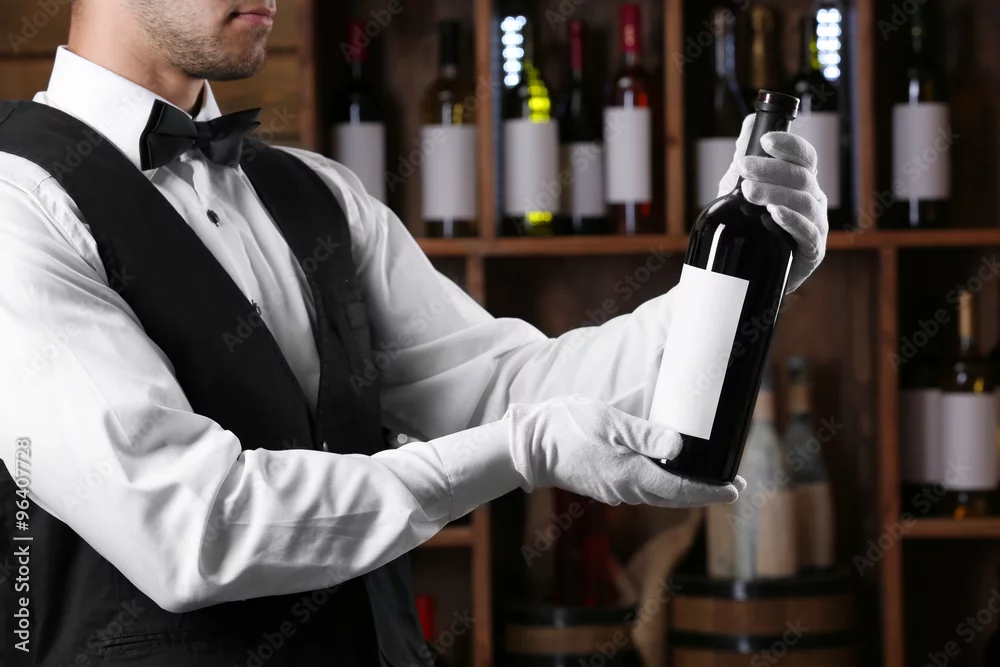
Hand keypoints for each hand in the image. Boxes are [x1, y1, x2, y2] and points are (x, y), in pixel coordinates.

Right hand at [506, 395, 744, 507]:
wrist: (528, 446)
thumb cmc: (567, 427)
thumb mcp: (610, 422)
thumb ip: (646, 435)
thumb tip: (681, 448)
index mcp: (631, 475)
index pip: (681, 491)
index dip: (711, 491)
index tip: (736, 489)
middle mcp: (626, 489)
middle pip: (674, 497)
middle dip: (703, 492)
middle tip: (730, 485)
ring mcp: (613, 490)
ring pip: (658, 495)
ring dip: (684, 490)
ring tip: (705, 480)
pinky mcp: (604, 484)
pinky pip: (642, 489)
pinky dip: (663, 485)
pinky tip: (667, 473)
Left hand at [718, 113, 828, 292]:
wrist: (744, 271)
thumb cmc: (748, 226)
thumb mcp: (739, 189)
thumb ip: (747, 158)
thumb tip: (750, 120)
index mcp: (801, 183)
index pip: (805, 157)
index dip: (789, 145)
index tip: (765, 140)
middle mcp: (813, 201)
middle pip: (801, 176)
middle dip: (771, 168)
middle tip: (743, 167)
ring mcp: (815, 226)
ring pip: (803, 201)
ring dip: (775, 192)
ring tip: (748, 190)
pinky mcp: (811, 251)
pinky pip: (807, 232)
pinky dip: (791, 219)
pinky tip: (775, 213)